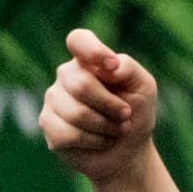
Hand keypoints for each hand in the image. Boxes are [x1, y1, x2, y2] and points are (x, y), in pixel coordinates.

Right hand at [41, 29, 157, 184]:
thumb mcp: (144, 87)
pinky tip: (100, 141)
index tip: (112, 65)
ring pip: (76, 113)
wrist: (128, 151)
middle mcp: (67, 76)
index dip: (93, 51)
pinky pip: (67, 133)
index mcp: (88, 60)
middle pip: (81, 84)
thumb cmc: (135, 113)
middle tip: (126, 116)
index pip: (78, 40)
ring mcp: (54, 99)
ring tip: (117, 130)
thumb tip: (109, 67)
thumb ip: (129, 69)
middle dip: (111, 105)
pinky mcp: (48, 124)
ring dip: (105, 126)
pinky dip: (93, 141)